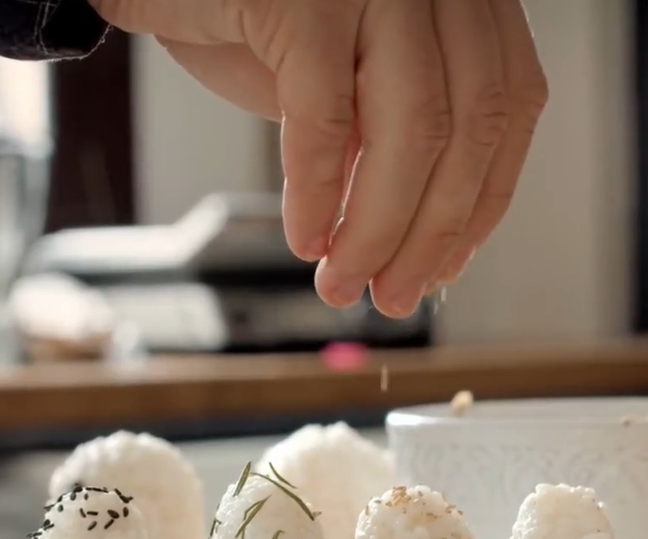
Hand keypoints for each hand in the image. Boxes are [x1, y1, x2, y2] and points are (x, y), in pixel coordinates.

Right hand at [89, 0, 547, 317]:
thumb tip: (413, 236)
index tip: (443, 268)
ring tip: (342, 282)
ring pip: (414, 129)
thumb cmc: (245, 18)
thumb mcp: (337, 81)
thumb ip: (381, 139)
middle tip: (391, 297)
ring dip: (378, 230)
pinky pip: (326, 118)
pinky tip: (304, 238)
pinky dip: (317, 192)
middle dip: (429, 235)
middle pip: (469, 125)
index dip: (480, 202)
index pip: (507, 106)